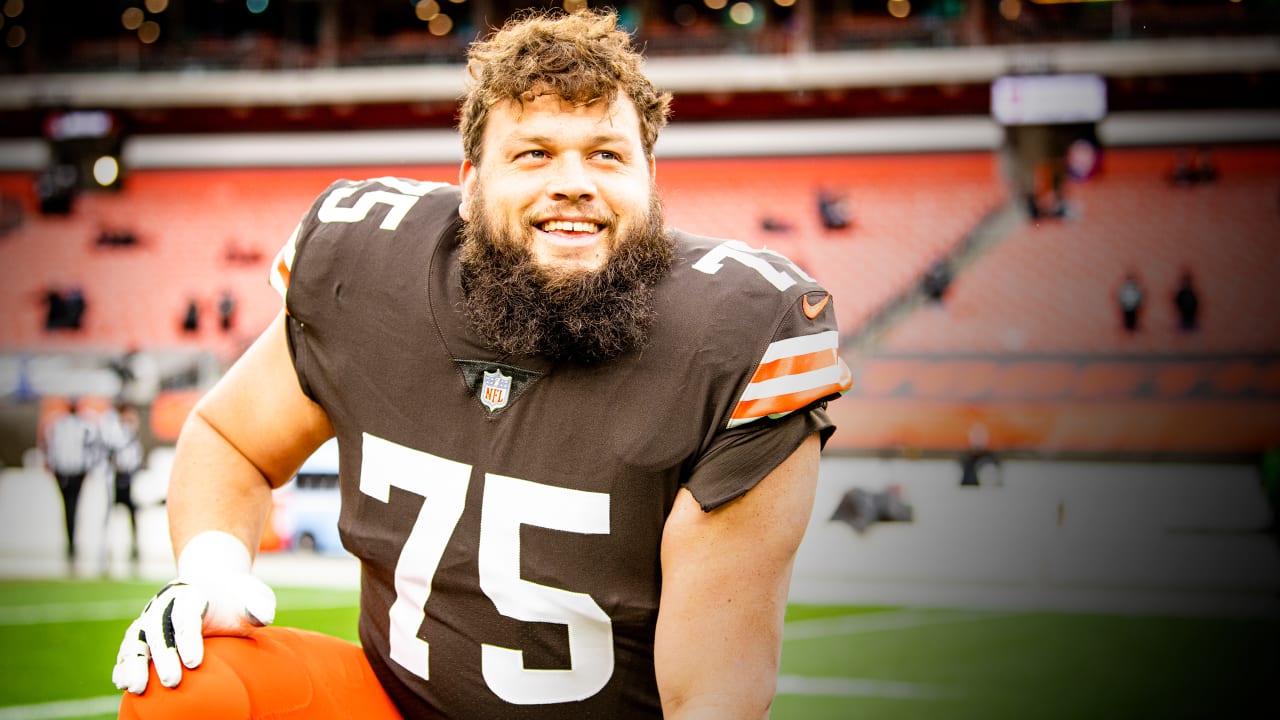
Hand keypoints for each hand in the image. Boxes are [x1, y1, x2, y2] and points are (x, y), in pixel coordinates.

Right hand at [111, 532, 276, 693]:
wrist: (214, 584)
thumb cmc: (237, 597)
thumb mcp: (253, 595)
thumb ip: (259, 604)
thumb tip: (261, 617)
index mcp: (192, 593)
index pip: (188, 617)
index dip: (189, 640)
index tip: (194, 664)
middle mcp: (166, 603)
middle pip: (158, 629)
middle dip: (163, 657)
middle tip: (173, 683)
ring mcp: (151, 616)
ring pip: (136, 638)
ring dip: (133, 663)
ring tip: (135, 688)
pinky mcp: (143, 630)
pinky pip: (129, 647)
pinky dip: (123, 664)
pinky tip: (122, 683)